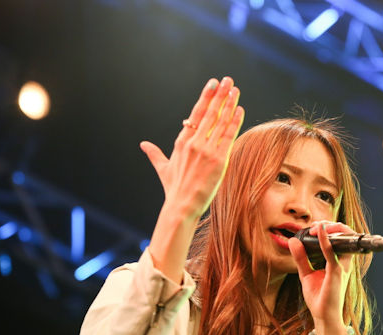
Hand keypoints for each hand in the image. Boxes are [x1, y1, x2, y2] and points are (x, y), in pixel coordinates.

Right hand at [140, 77, 244, 218]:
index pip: (195, 114)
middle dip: (219, 95)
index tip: (212, 84)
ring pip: (220, 122)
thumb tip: (143, 145)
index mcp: (181, 142)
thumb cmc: (174, 189)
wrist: (181, 206)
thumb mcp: (163, 168)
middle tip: (227, 80)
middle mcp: (194, 143)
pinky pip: (228, 136)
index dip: (205, 97)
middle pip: (209, 113)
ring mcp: (206, 151)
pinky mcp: (218, 160)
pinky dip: (234, 122)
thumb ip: (155, 154)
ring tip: (235, 89)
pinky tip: (240, 109)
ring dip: (229, 104)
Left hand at [289, 221, 354, 334]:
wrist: (323, 316)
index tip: (313, 227)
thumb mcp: (306, 273)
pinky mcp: (336, 272)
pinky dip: (325, 240)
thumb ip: (301, 257)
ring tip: (317, 226)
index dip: (328, 228)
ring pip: (343, 239)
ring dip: (331, 228)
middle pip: (345, 235)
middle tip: (314, 225)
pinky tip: (319, 231)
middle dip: (331, 225)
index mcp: (339, 262)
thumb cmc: (319, 297)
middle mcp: (343, 262)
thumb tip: (293, 241)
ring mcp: (342, 266)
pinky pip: (332, 253)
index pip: (340, 238)